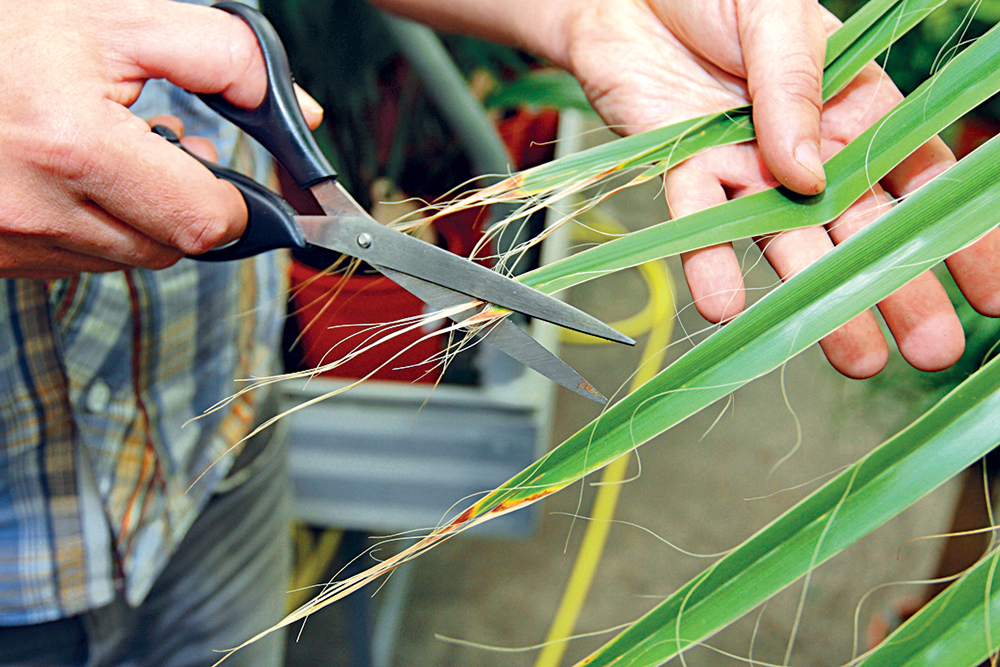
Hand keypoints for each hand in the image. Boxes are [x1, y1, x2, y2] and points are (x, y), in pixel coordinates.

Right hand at [0, 0, 322, 279]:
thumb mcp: (112, 18)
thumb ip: (223, 57)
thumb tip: (299, 114)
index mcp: (71, 144)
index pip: (204, 222)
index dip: (235, 201)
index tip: (230, 172)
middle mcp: (35, 207)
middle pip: (171, 247)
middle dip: (188, 201)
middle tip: (168, 143)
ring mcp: (9, 239)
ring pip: (127, 257)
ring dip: (141, 213)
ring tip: (112, 148)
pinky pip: (77, 261)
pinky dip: (94, 224)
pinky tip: (73, 174)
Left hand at [556, 0, 999, 376]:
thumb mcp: (776, 19)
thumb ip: (795, 88)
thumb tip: (809, 174)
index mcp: (854, 105)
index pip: (919, 176)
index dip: (956, 233)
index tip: (989, 295)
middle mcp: (807, 149)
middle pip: (861, 226)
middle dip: (898, 286)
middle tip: (930, 347)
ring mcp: (748, 166)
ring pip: (790, 240)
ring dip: (818, 297)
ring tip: (854, 356)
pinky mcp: (688, 171)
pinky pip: (699, 222)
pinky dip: (708, 261)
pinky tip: (726, 306)